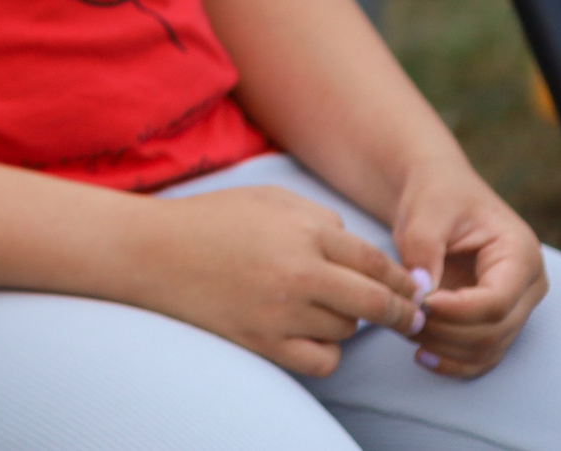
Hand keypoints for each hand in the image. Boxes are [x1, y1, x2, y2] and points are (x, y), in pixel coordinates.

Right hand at [129, 186, 418, 375]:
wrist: (149, 251)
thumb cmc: (207, 219)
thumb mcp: (266, 199)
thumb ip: (319, 218)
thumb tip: (357, 247)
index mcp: (303, 231)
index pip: (375, 261)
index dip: (400, 279)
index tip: (410, 291)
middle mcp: (299, 272)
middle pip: (376, 302)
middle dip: (399, 312)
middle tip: (406, 317)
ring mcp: (281, 311)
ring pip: (347, 330)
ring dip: (346, 323)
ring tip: (323, 310)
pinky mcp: (263, 341)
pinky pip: (322, 360)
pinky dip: (325, 352)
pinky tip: (310, 336)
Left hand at [390, 161, 545, 377]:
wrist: (439, 194)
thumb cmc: (437, 195)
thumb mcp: (427, 210)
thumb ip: (424, 248)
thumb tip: (421, 292)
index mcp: (520, 253)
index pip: (497, 300)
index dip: (456, 310)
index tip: (419, 302)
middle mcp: (527, 286)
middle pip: (494, 330)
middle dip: (444, 331)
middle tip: (402, 315)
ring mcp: (515, 307)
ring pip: (487, 349)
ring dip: (443, 347)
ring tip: (404, 327)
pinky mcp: (495, 321)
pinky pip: (482, 356)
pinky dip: (453, 362)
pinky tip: (420, 355)